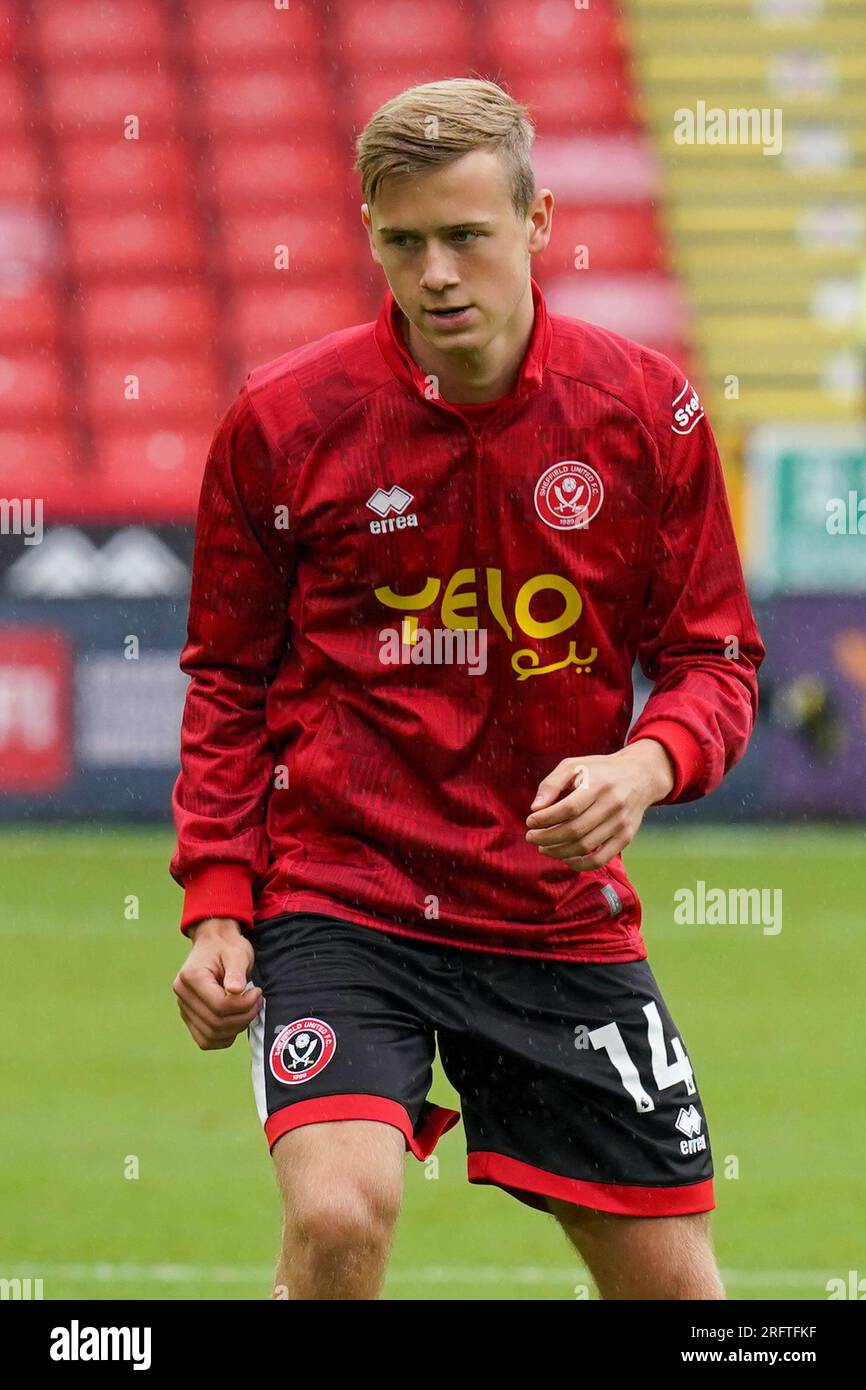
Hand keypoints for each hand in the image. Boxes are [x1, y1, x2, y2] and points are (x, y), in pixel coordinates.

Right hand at [173, 917, 262, 1049]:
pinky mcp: (189, 1017)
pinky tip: (237, 1021)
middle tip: (257, 1001)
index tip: (257, 992)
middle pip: (215, 1023)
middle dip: (243, 1017)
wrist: (214, 943)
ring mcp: (183, 1007)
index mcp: (191, 977)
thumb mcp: (236, 953)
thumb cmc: (227, 947)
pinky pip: (205, 1040)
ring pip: (210, 1036)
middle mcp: (182, 995)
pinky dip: (224, 1037)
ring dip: (235, 1029)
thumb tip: (235, 991)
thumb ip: (236, 971)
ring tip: (249, 1010)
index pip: (219, 1005)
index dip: (244, 1005)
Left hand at [525, 739, 674, 870]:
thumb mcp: (574, 765)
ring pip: (585, 847)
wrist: (640, 776)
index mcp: (599, 784)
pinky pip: (601, 859)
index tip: (530, 821)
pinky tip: (564, 858)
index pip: (569, 808)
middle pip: (575, 830)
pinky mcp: (626, 837)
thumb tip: (535, 808)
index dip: (545, 818)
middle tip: (531, 837)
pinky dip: (579, 864)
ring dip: (558, 852)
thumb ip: (552, 784)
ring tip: (543, 847)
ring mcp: (621, 823)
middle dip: (547, 837)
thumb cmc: (599, 770)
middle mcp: (613, 805)